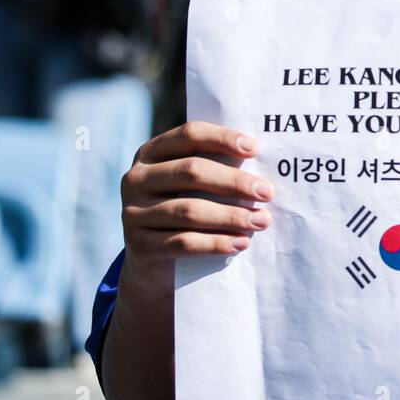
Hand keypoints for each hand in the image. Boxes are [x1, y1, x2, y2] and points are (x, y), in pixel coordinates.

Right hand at [119, 122, 273, 297]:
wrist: (154, 264)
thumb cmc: (185, 211)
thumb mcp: (193, 186)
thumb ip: (216, 169)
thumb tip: (261, 167)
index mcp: (151, 153)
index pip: (189, 135)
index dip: (222, 139)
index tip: (255, 149)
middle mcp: (136, 179)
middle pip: (191, 172)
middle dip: (234, 182)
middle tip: (267, 192)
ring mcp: (132, 213)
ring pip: (189, 210)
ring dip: (231, 215)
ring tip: (261, 221)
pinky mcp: (138, 246)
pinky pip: (183, 243)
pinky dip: (216, 243)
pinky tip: (240, 243)